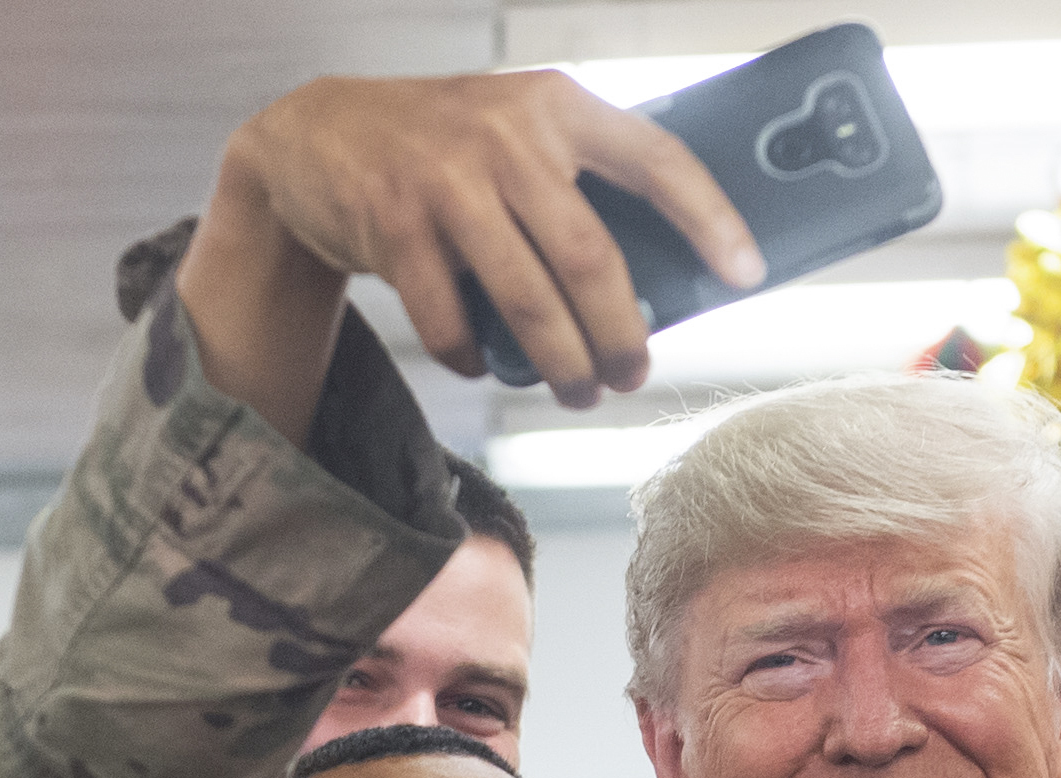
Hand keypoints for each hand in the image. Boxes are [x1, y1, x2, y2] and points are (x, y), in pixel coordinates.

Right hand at [192, 71, 764, 420]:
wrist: (314, 136)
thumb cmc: (443, 147)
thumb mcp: (516, 132)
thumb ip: (576, 181)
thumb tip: (657, 283)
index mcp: (556, 105)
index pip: (657, 159)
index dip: (710, 219)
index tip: (745, 273)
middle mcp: (505, 134)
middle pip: (593, 261)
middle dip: (621, 337)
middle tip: (630, 375)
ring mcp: (447, 180)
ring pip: (530, 304)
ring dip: (562, 366)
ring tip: (577, 390)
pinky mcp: (394, 226)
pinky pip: (455, 323)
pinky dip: (475, 359)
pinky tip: (486, 364)